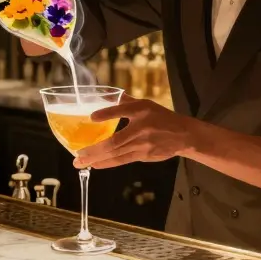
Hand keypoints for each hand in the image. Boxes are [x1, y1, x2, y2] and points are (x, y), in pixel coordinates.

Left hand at [74, 97, 194, 169]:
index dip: (107, 114)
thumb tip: (107, 95)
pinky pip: (123, 160)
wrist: (183, 135)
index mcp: (142, 112)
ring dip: (97, 159)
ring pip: (116, 154)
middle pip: (114, 142)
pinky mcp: (144, 156)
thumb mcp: (146, 104)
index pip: (123, 111)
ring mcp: (142, 146)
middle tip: (77, 155)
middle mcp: (141, 130)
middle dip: (94, 150)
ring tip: (80, 163)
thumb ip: (126, 101)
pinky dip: (108, 163)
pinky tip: (96, 165)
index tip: (92, 117)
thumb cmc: (161, 117)